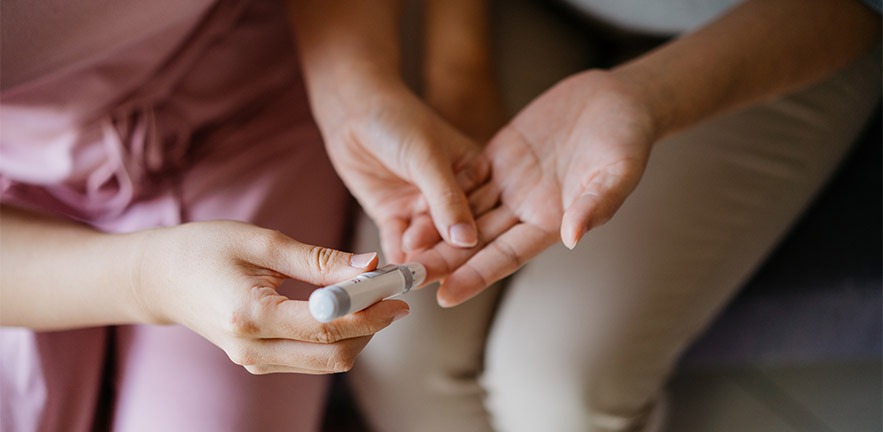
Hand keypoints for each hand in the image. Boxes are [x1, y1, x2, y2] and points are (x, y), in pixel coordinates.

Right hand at [134, 220, 409, 373]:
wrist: (159, 277)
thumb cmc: (204, 248)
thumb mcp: (263, 243)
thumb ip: (319, 259)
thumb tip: (371, 265)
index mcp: (249, 316)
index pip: (327, 326)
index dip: (370, 310)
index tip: (397, 290)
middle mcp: (252, 350)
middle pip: (334, 356)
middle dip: (372, 327)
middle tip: (393, 295)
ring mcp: (254, 362)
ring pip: (327, 363)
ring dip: (359, 333)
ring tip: (373, 295)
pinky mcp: (259, 362)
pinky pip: (311, 358)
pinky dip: (337, 336)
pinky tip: (347, 307)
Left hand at [314, 77, 489, 262]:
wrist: (352, 110)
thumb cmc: (397, 120)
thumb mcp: (427, 157)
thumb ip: (447, 200)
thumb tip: (467, 239)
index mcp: (476, 175)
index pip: (478, 214)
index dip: (470, 240)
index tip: (463, 261)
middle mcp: (453, 196)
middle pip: (451, 234)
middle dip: (441, 254)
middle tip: (430, 272)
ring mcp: (423, 208)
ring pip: (425, 241)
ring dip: (418, 257)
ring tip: (410, 272)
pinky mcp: (395, 215)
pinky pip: (398, 241)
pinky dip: (395, 254)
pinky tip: (393, 268)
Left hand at [408, 70, 657, 305]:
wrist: (617, 99)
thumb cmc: (627, 137)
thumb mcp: (618, 169)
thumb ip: (597, 203)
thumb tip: (573, 237)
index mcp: (552, 221)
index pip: (506, 256)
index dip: (475, 276)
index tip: (444, 296)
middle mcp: (526, 209)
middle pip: (476, 241)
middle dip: (443, 260)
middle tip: (407, 276)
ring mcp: (511, 184)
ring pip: (464, 213)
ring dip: (434, 230)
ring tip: (400, 247)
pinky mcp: (500, 157)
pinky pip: (465, 179)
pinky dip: (439, 192)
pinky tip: (409, 202)